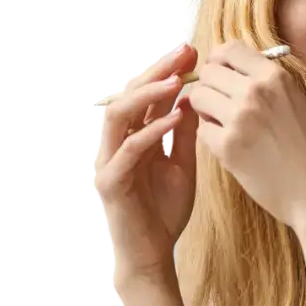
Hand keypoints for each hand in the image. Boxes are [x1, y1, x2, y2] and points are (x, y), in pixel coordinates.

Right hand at [95, 45, 199, 282]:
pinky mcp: (111, 182)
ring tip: (176, 81)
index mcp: (134, 136)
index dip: (167, 71)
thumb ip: (183, 134)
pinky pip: (127, 150)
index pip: (147, 95)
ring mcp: (109, 161)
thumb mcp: (182, 164)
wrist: (153, 253)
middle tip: (185, 52)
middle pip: (128, 96)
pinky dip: (150, 132)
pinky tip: (172, 119)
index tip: (195, 52)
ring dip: (146, 95)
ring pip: (116, 116)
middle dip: (156, 71)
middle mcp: (116, 143)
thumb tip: (193, 99)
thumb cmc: (165, 209)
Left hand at [185, 41, 305, 228]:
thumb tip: (229, 68)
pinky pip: (201, 129)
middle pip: (208, 73)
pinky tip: (231, 147)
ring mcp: (239, 118)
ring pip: (198, 98)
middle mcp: (255, 91)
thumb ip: (265, 81)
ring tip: (226, 125)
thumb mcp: (295, 101)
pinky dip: (211, 137)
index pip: (229, 48)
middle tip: (222, 106)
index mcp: (275, 77)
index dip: (220, 61)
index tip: (222, 76)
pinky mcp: (227, 146)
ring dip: (206, 111)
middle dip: (210, 88)